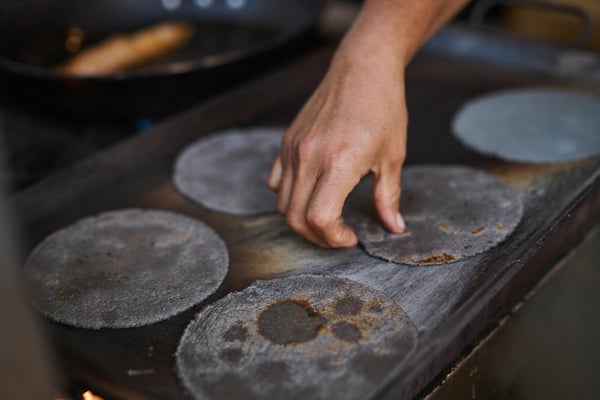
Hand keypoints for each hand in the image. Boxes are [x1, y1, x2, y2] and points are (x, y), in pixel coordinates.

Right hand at [268, 50, 406, 247]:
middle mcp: (309, 157)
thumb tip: (394, 227)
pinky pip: (276, 181)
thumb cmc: (383, 108)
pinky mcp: (287, 141)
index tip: (350, 237)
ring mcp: (294, 149)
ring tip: (325, 217)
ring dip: (301, 219)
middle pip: (295, 218)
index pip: (320, 218)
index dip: (334, 238)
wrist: (363, 68)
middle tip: (337, 235)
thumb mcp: (393, 157)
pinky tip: (310, 192)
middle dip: (317, 237)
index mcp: (339, 163)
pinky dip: (288, 196)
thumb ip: (389, 198)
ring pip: (281, 203)